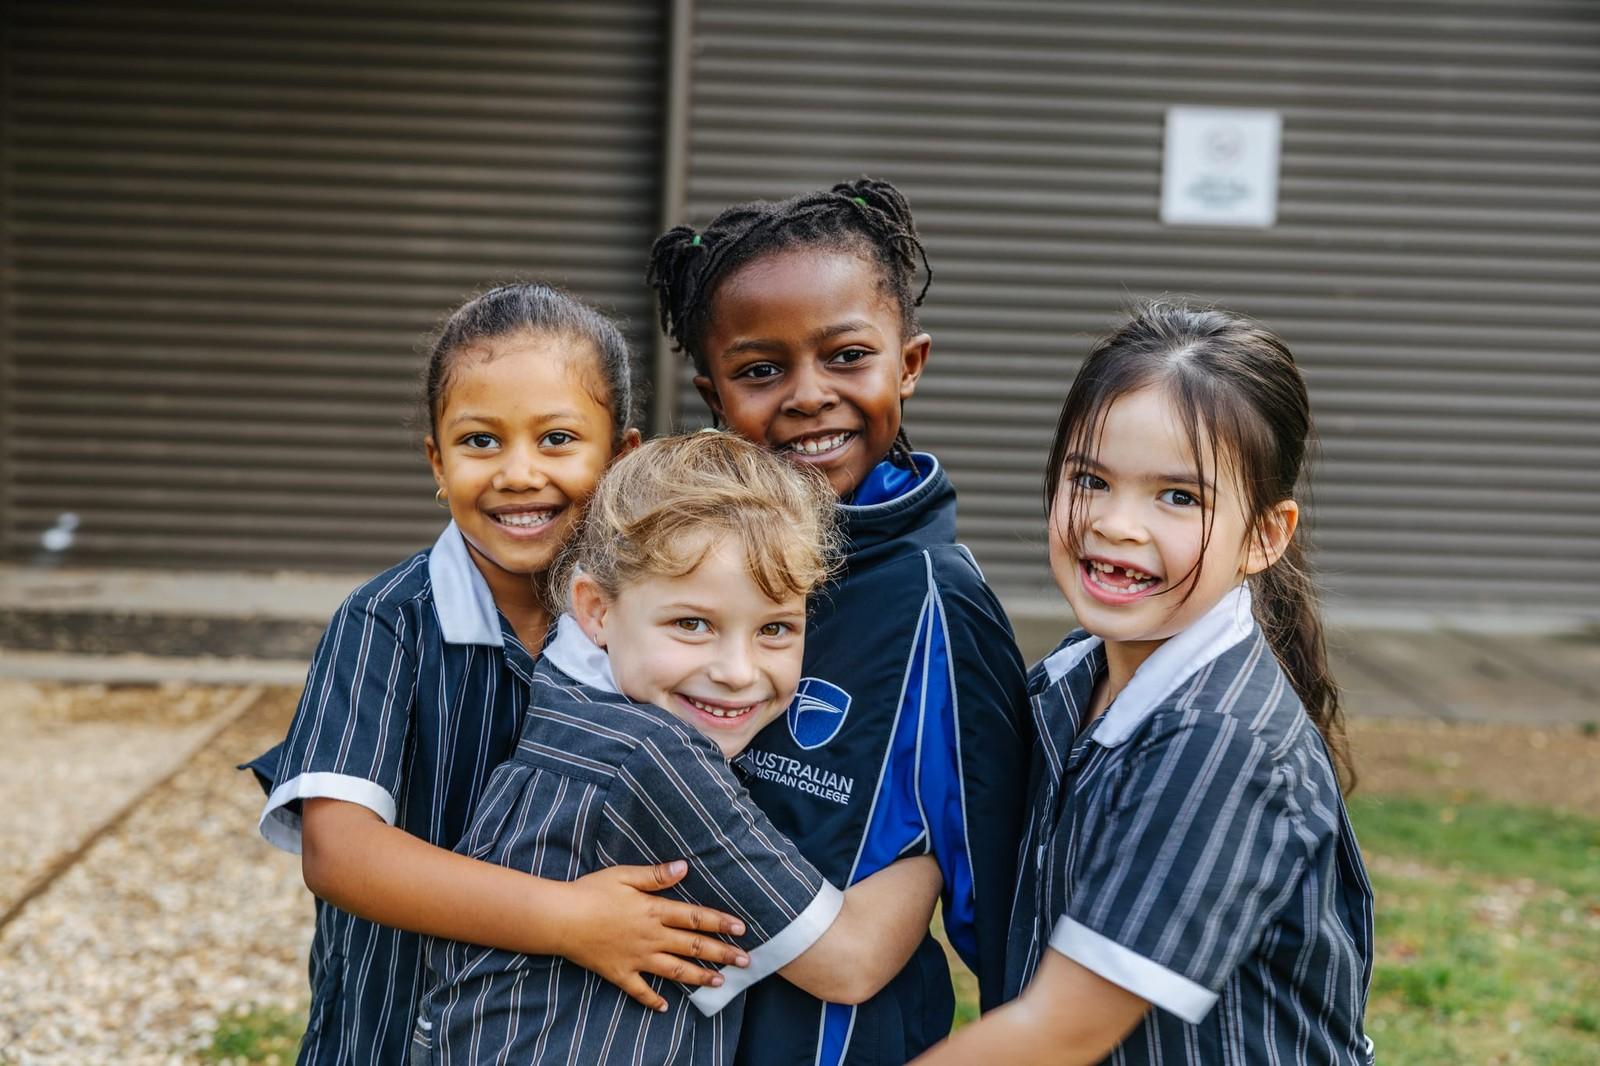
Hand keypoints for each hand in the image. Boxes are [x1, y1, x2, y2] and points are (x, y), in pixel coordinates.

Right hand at [561, 860, 750, 1011]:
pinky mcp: (619, 973)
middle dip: (721, 954)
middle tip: (745, 961)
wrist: (561, 918)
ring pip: (675, 970)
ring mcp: (636, 958)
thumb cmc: (591, 891)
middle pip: (692, 946)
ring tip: (719, 982)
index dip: (720, 923)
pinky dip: (653, 999)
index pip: (695, 918)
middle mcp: (651, 937)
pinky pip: (640, 990)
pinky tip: (665, 1006)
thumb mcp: (624, 875)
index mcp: (654, 911)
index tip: (742, 930)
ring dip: (699, 976)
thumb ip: (656, 875)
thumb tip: (684, 867)